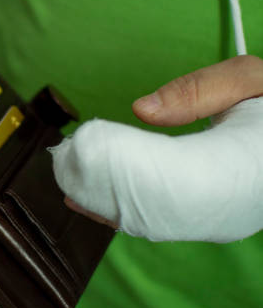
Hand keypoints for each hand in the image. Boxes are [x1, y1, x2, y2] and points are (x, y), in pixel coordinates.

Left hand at [52, 55, 262, 241]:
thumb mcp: (251, 82)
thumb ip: (199, 90)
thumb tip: (142, 110)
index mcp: (251, 172)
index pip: (176, 180)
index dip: (125, 167)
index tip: (88, 145)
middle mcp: (233, 210)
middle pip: (155, 212)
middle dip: (101, 188)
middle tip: (64, 163)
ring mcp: (218, 222)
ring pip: (151, 225)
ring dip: (104, 203)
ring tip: (67, 179)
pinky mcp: (205, 223)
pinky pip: (154, 223)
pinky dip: (117, 210)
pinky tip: (85, 199)